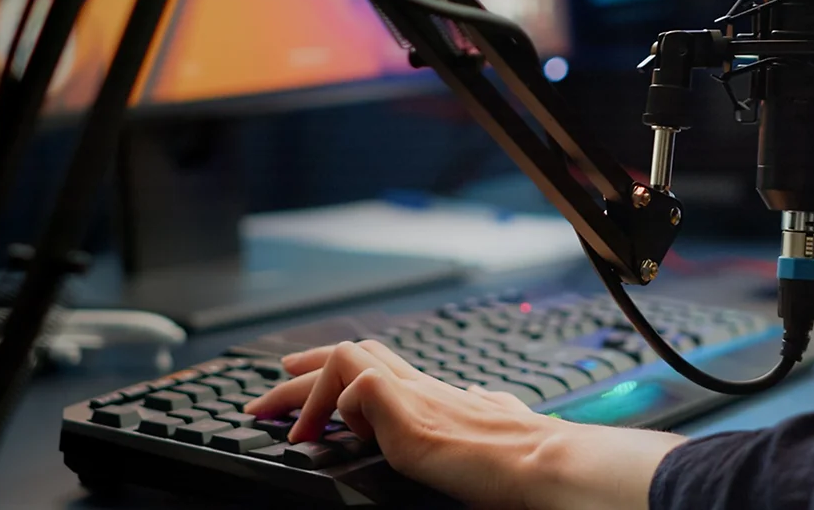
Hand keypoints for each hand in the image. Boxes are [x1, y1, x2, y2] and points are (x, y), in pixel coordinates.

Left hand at [243, 341, 683, 509]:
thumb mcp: (502, 422)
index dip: (345, 369)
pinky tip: (327, 434)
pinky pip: (356, 385)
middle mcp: (426, 387)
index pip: (385, 365)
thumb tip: (485, 399)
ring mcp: (415, 395)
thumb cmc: (528, 456)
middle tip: (270, 385)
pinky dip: (334, 405)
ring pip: (347, 357)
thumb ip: (486, 408)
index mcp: (443, 395)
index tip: (314, 379)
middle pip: (358, 352)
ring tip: (272, 414)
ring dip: (304, 385)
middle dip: (309, 365)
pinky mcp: (407, 411)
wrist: (543, 462)